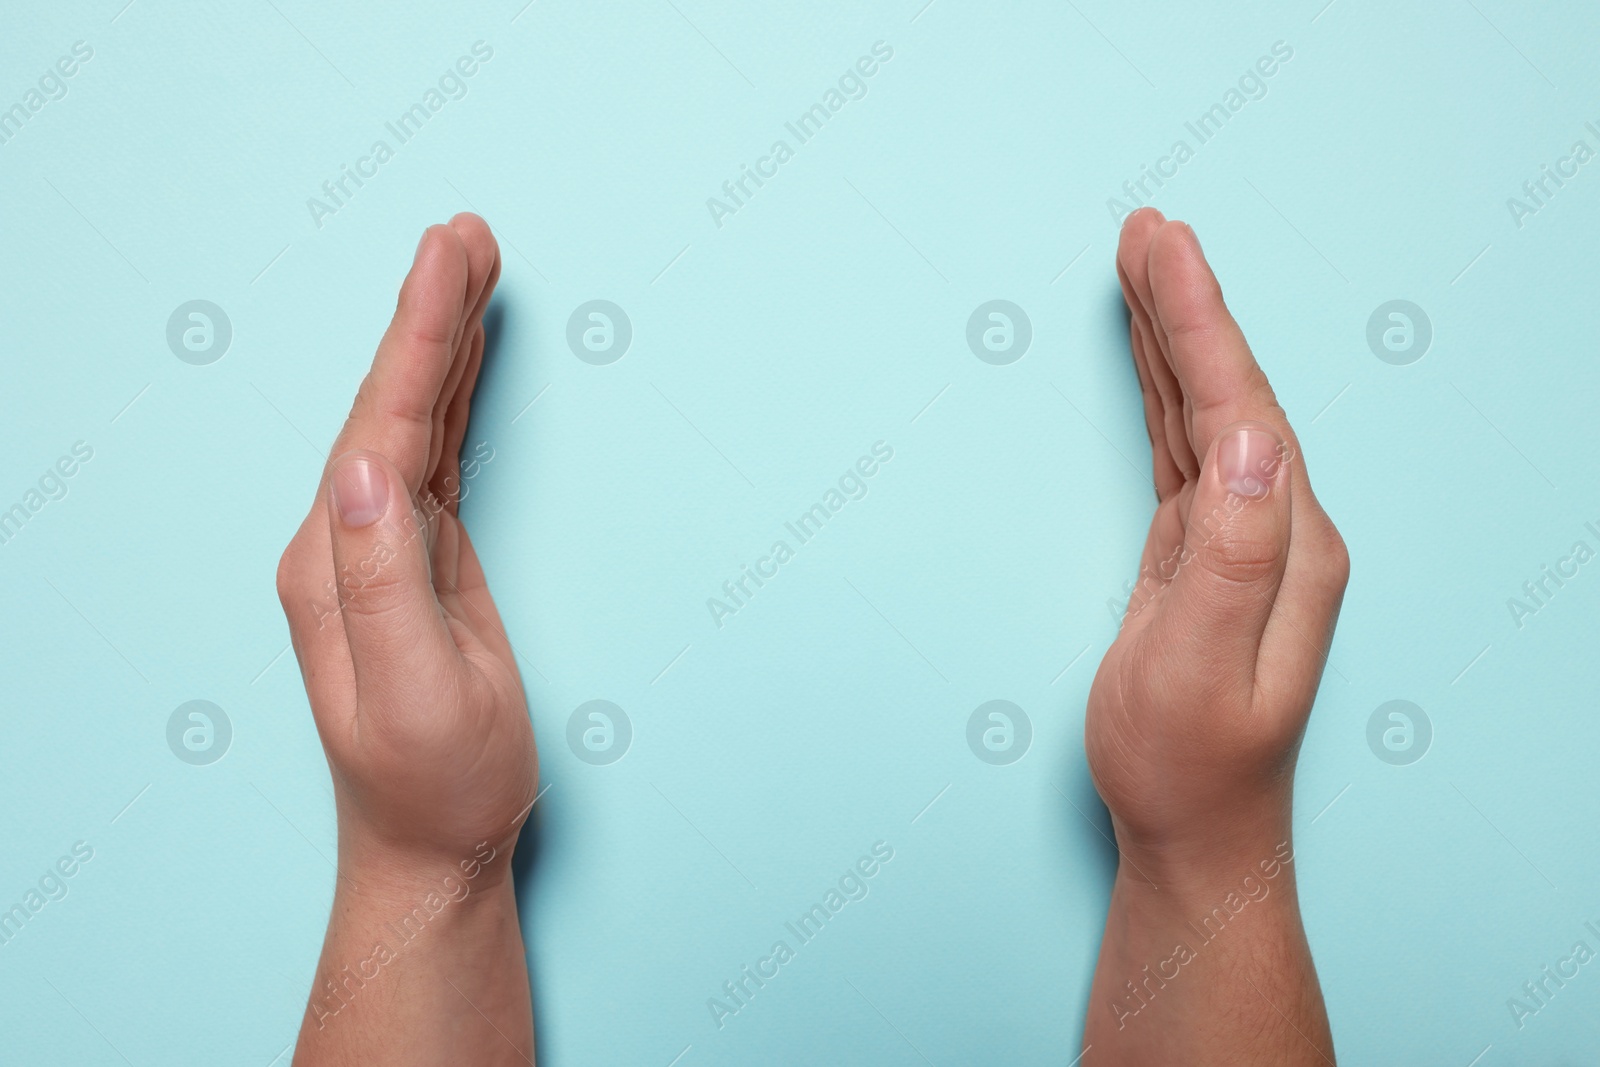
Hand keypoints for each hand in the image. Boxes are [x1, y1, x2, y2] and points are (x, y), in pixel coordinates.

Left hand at [275, 214, 536, 878]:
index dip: (418, 337)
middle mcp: (345, 544)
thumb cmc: (438, 781)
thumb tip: (362, 469)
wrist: (435, 843)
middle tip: (465, 233)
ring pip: (411, 420)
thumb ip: (382, 581)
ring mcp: (379, 550)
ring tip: (470, 266)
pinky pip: (434, 455)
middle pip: (389, 403)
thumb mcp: (416, 693)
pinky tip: (466, 360)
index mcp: (336, 565)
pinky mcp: (419, 560)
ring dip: (441, 341)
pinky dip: (452, 396)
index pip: (379, 426)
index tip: (449, 257)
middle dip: (428, 313)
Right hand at [1085, 209, 1347, 870]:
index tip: (1162, 249)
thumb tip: (1247, 440)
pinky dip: (1162, 391)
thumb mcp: (1199, 669)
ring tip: (1143, 263)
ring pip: (1206, 412)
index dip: (1199, 323)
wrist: (1195, 835)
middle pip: (1231, 391)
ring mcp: (1242, 540)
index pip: (1244, 409)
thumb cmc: (1189, 767)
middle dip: (1187, 305)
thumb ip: (1229, 553)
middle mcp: (1276, 531)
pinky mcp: (1202, 553)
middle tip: (1147, 229)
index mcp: (1287, 548)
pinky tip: (1148, 358)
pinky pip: (1183, 449)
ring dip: (1173, 336)